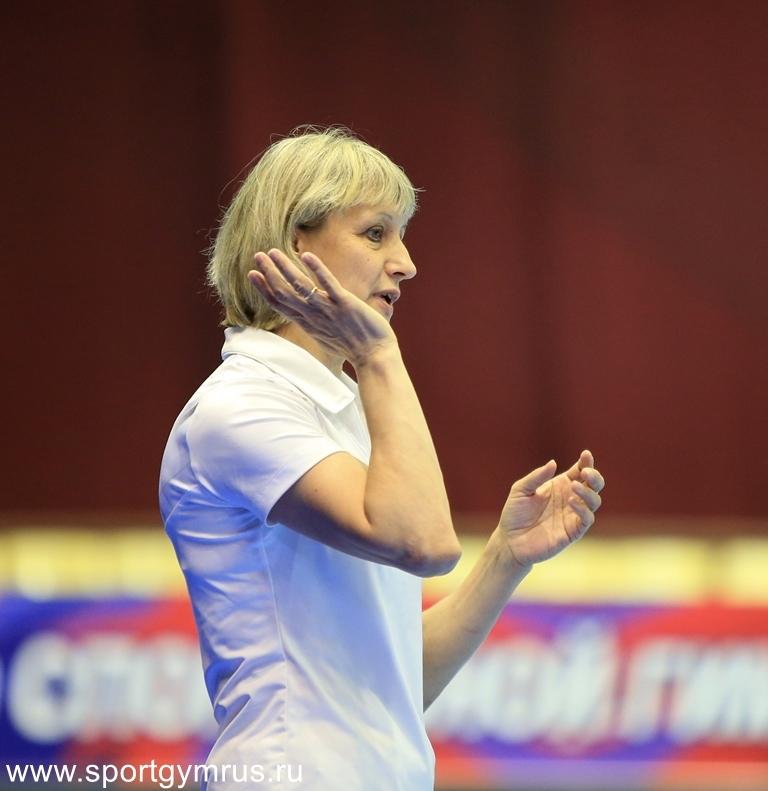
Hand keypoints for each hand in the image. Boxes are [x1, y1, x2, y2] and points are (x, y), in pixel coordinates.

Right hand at [248, 249, 395, 365]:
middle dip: (269, 273)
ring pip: (301, 287)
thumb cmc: (353, 345)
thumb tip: (309, 313)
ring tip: (273, 252)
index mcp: (308, 323)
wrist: (374, 356)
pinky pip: (328, 284)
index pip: (280, 305)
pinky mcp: (345, 304)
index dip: (264, 289)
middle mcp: (313, 316)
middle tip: (257, 255)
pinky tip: (307, 256)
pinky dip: (317, 270)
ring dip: (285, 268)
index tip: (252, 274)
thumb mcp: (326, 334)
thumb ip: (315, 321)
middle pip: (284, 293)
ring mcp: (328, 309)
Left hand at [497, 450, 603, 567]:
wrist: (510, 541)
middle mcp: (570, 498)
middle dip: (595, 476)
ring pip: (595, 501)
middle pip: (593, 485)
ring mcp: (573, 515)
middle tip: (586, 471)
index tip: (586, 454)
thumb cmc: (514, 514)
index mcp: (560, 486)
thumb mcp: (520, 489)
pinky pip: (586, 519)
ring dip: (588, 492)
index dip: (586, 462)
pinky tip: (571, 501)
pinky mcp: (573, 531)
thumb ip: (536, 476)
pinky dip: (583, 509)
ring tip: (574, 486)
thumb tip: (553, 463)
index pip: (579, 471)